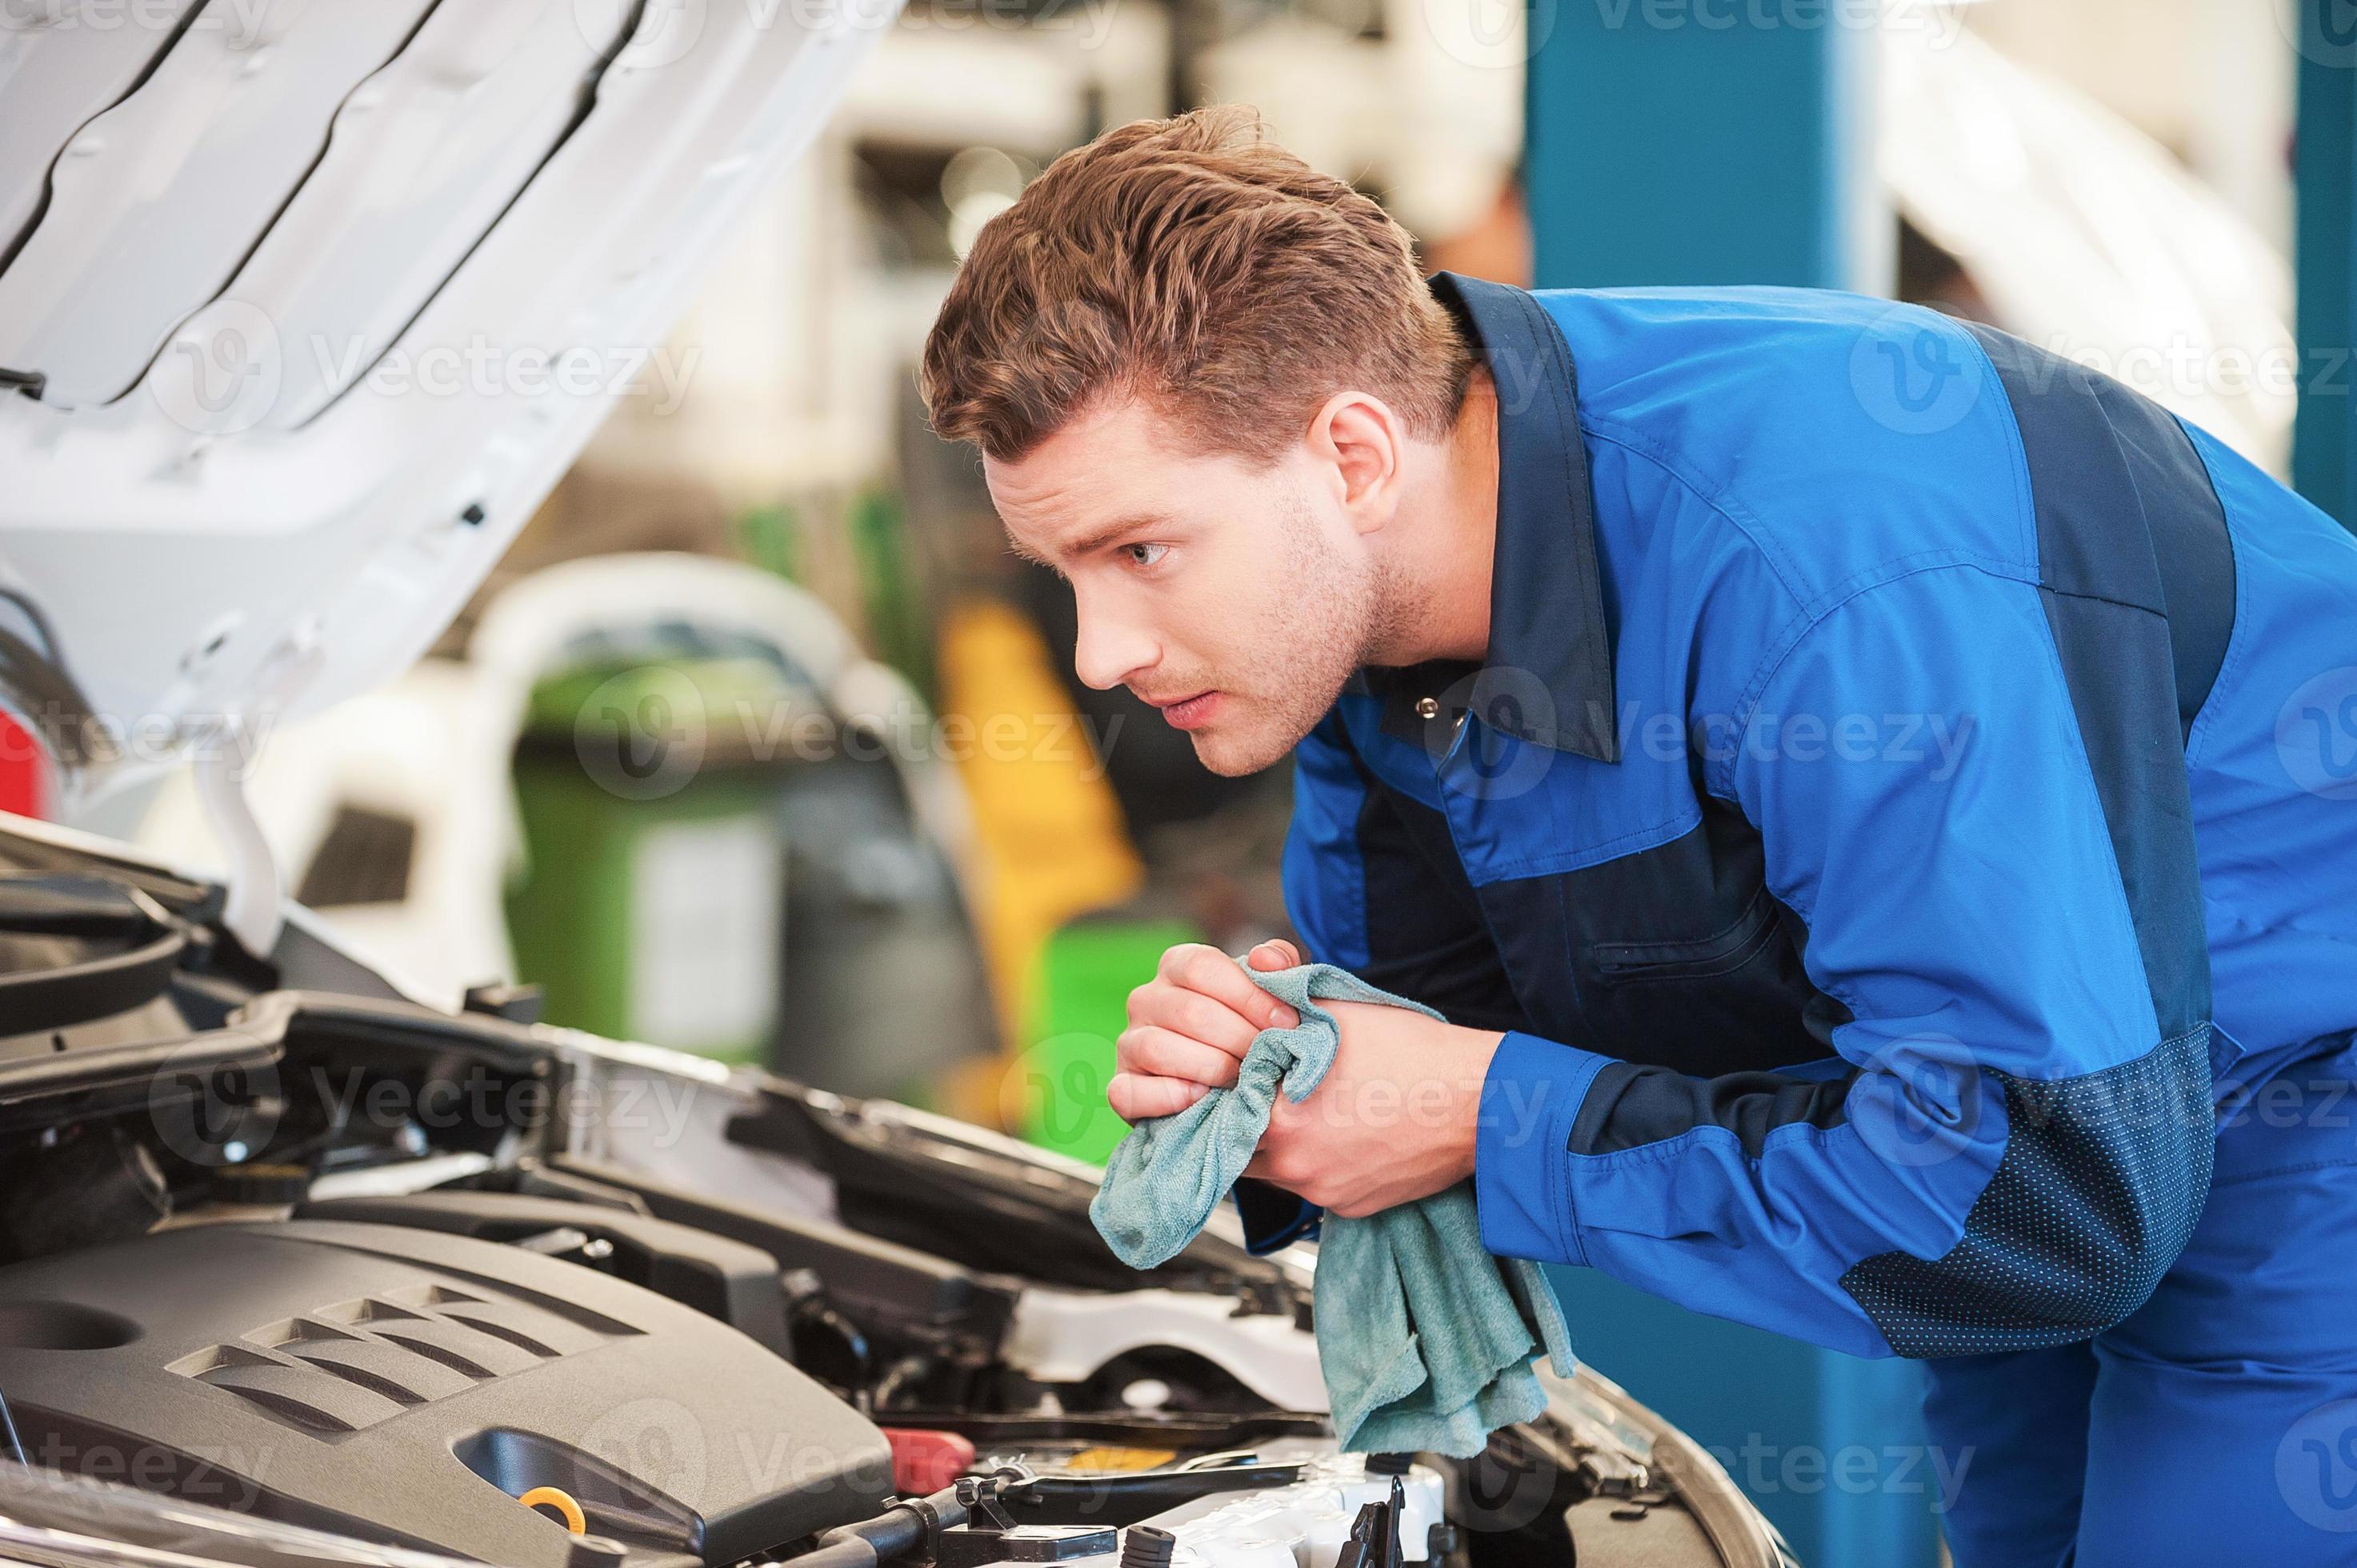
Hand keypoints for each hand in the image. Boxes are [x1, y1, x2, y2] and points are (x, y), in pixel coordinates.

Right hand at [1108, 938, 1303, 1123]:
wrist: (1233, 1089)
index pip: (1203, 966)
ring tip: (1241, 1080)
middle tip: (1272, 1059)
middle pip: (1189, 1010)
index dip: (1250, 995)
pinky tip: (1202, 1098)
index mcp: (1177, 965)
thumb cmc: (1252, 1031)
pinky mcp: (1121, 1086)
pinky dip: (1168, 1097)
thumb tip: (1267, 960)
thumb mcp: (1271, 995)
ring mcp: (1128, 1043)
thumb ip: (1279, 968)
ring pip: (1158, 1048)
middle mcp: (1145, 998)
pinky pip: (1127, 1092)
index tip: (1287, 1022)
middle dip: (1240, 1038)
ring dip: (1211, 1068)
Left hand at [1242, 1003, 1504, 1217]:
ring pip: (1276, 1167)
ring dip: (1283, 1142)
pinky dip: (1320, 1161)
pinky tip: (1346, 1132)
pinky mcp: (1349, 1207)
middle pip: (1240, 1142)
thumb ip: (1282, 997)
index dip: (1227, 1083)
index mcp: (1276, 1113)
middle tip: (1275, 1089)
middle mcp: (1292, 1162)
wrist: (1478, 1103)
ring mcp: (1322, 1190)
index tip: (1242, 1070)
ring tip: (1315, 1108)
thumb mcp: (1337, 1010)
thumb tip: (1254, 971)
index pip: (1218, 1105)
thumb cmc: (1410, 1050)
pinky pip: (1315, 1185)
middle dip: (1249, 1116)